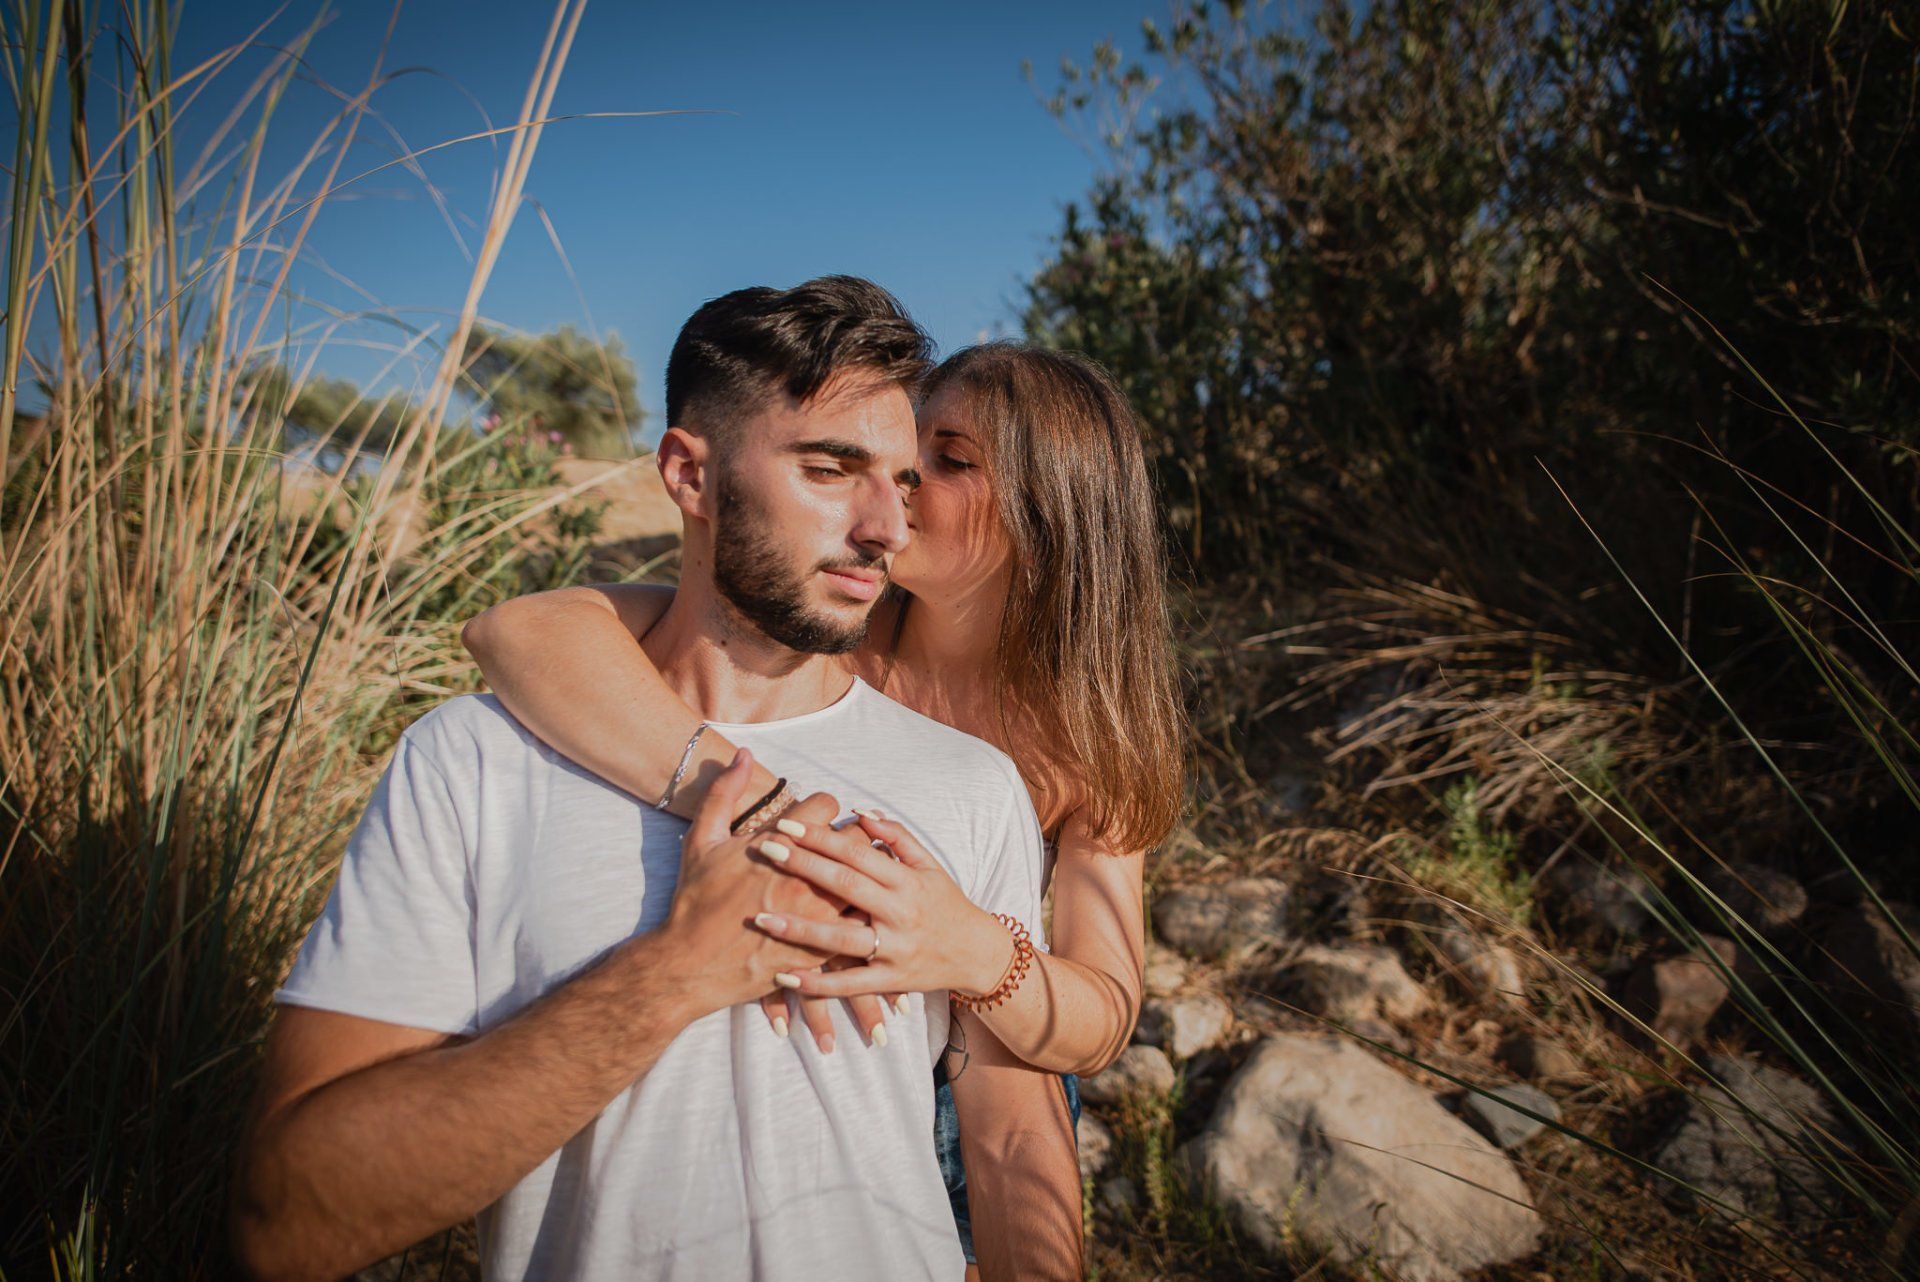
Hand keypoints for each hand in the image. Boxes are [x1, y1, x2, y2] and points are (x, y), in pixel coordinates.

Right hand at [655, 750, 847, 1015]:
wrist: (690, 964)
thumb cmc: (695, 899)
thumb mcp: (701, 840)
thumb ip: (724, 792)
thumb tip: (743, 753)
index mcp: (779, 844)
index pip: (827, 806)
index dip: (823, 808)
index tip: (818, 817)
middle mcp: (805, 877)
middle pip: (855, 840)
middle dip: (851, 838)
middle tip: (842, 844)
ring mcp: (817, 915)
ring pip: (868, 882)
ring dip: (866, 875)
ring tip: (860, 876)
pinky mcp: (823, 948)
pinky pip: (862, 924)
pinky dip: (865, 915)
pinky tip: (861, 912)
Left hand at [747, 810, 1014, 1000]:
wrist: (977, 954)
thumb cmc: (945, 903)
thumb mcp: (929, 865)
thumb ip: (896, 837)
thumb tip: (861, 812)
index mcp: (907, 880)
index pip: (858, 853)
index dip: (822, 837)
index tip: (786, 825)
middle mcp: (900, 913)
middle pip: (846, 886)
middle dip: (804, 867)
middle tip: (765, 850)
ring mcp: (895, 949)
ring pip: (843, 939)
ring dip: (800, 930)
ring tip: (761, 919)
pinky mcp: (890, 981)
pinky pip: (849, 984)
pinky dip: (817, 983)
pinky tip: (784, 976)